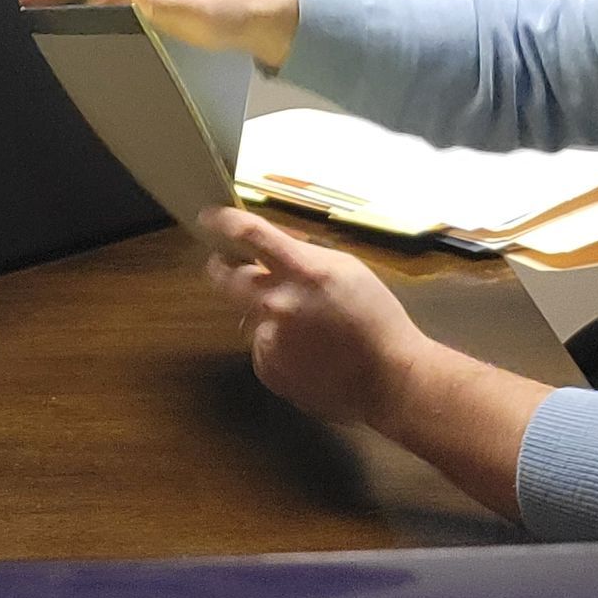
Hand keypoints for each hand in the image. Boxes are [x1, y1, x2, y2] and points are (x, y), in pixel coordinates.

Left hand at [200, 207, 426, 427]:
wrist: (389, 379)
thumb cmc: (376, 319)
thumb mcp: (347, 269)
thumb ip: (306, 256)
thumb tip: (273, 249)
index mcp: (303, 272)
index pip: (250, 235)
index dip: (223, 222)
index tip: (208, 218)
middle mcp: (278, 303)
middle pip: (226, 277)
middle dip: (221, 268)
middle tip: (225, 265)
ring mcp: (270, 339)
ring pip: (249, 316)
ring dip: (264, 314)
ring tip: (306, 328)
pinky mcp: (268, 368)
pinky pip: (262, 346)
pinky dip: (277, 345)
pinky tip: (307, 353)